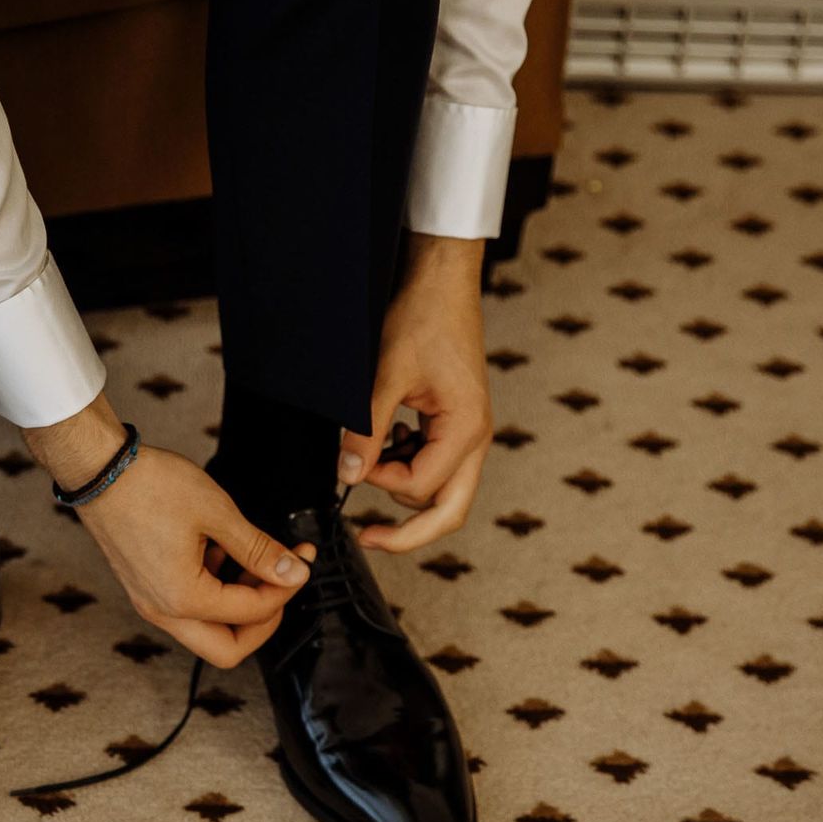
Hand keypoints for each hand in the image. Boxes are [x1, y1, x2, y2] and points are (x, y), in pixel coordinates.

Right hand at [24, 392, 316, 667]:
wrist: (98, 469)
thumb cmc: (149, 486)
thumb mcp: (217, 513)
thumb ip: (259, 550)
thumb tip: (292, 572)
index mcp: (183, 598)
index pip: (251, 613)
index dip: (285, 588)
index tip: (301, 562)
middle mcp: (163, 611)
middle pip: (227, 649)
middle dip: (263, 621)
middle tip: (280, 585)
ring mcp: (150, 602)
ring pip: (207, 631)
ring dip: (237, 606)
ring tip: (252, 560)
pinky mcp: (145, 587)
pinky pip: (188, 609)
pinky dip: (214, 591)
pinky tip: (221, 551)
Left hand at [337, 232, 494, 551]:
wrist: (440, 283)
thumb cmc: (422, 318)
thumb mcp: (385, 376)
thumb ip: (366, 431)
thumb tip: (347, 474)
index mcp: (466, 429)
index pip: (422, 487)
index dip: (380, 483)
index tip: (350, 466)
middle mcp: (475, 437)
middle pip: (449, 510)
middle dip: (409, 531)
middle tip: (369, 538)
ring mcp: (468, 432)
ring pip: (442, 490)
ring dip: (403, 486)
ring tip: (369, 460)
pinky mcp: (456, 423)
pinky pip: (435, 464)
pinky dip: (407, 464)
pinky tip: (385, 441)